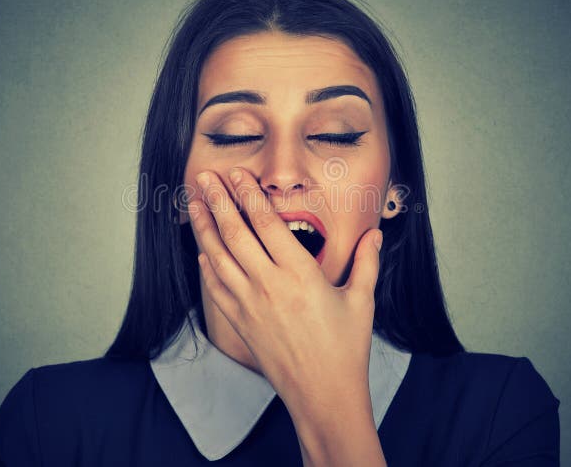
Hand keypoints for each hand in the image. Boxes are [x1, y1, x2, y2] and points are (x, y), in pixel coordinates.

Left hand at [188, 167, 383, 418]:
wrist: (323, 396)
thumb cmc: (345, 349)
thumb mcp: (361, 300)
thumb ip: (367, 262)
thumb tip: (376, 233)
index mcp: (300, 273)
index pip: (267, 223)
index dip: (248, 195)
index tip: (237, 175)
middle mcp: (269, 285)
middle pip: (235, 233)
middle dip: (218, 201)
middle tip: (205, 177)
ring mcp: (250, 305)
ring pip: (218, 258)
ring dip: (204, 228)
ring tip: (194, 204)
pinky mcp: (240, 324)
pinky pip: (216, 289)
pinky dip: (206, 267)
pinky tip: (202, 253)